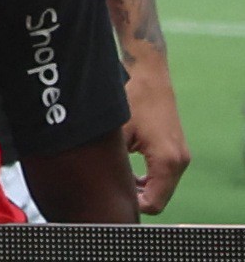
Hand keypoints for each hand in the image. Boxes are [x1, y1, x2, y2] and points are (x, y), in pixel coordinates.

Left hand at [119, 45, 186, 213]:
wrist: (148, 74)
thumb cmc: (131, 99)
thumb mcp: (116, 133)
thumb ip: (113, 161)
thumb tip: (98, 182)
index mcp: (167, 161)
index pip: (154, 202)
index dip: (132, 205)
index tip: (112, 197)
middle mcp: (179, 161)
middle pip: (159, 197)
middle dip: (136, 197)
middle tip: (110, 188)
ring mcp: (181, 155)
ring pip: (162, 186)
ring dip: (141, 187)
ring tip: (116, 177)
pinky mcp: (176, 149)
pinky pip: (163, 174)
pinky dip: (148, 178)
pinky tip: (127, 170)